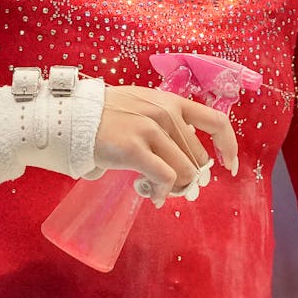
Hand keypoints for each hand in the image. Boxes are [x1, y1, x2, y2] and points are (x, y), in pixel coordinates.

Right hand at [95, 85, 238, 205]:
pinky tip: (152, 195)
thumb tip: (184, 155)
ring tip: (156, 190)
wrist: (68, 118)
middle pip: (197, 158)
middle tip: (168, 186)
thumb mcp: (140, 106)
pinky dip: (163, 192)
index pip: (215, 120)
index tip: (229, 165)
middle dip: (188, 178)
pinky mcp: (135, 148)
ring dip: (175, 188)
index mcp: (170, 102)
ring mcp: (150, 129)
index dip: (228, 146)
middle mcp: (165, 112)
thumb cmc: (102, 117)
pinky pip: (166, 178)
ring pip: (185, 171)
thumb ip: (164, 122)